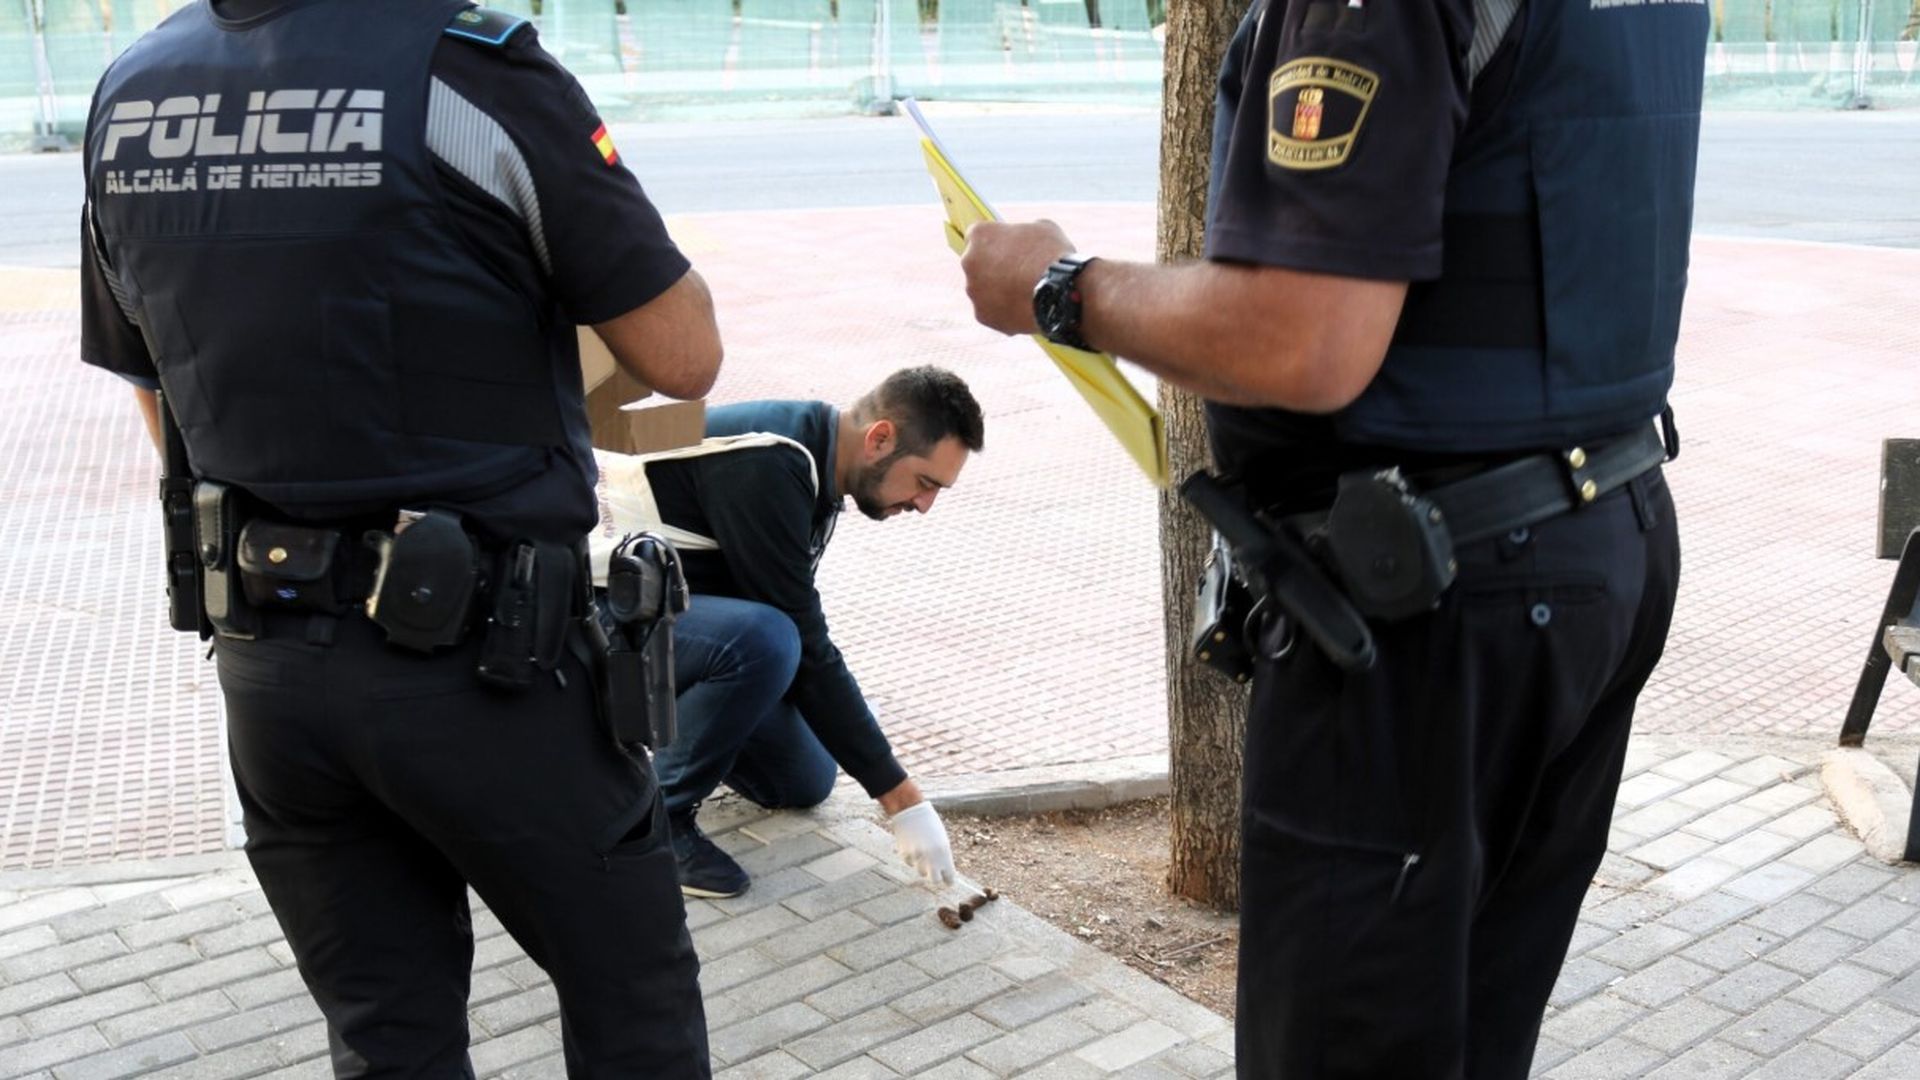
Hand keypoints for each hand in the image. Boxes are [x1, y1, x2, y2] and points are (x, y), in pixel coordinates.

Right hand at [887, 801, 956, 885]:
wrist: (910, 810)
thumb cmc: (929, 823)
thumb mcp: (941, 839)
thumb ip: (943, 855)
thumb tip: (944, 870)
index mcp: (944, 852)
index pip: (949, 876)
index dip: (948, 879)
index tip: (948, 880)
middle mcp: (931, 857)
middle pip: (935, 880)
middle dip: (936, 877)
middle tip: (936, 873)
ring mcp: (918, 857)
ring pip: (922, 872)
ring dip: (923, 866)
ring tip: (923, 851)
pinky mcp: (905, 855)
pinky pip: (911, 863)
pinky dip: (912, 858)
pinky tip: (913, 845)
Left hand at [959, 220, 1076, 336]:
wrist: (1059, 291)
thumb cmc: (1051, 254)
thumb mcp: (1042, 228)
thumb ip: (1024, 231)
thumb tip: (1026, 241)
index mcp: (980, 234)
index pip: (978, 236)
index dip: (995, 242)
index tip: (1007, 248)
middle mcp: (969, 261)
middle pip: (977, 264)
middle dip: (993, 267)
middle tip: (1017, 272)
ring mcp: (973, 291)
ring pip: (983, 290)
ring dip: (998, 290)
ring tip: (1024, 292)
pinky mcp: (981, 315)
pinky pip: (991, 311)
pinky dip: (1004, 310)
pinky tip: (1024, 308)